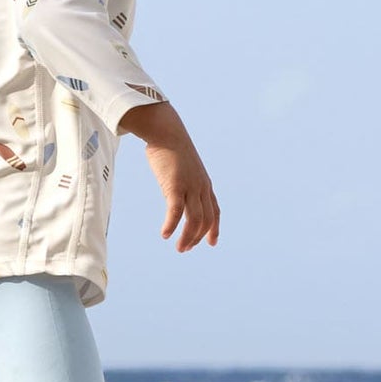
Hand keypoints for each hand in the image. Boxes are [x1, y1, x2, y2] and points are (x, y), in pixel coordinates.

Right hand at [121, 103, 219, 251]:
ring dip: (187, 237)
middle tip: (185, 249)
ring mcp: (190, 187)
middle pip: (206, 220)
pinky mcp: (175, 185)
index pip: (215, 211)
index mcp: (205, 184)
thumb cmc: (171, 149)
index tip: (212, 243)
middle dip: (197, 237)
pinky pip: (175, 211)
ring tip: (179, 248)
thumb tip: (174, 194)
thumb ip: (182, 183)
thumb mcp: (183, 169)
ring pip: (194, 220)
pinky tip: (165, 234)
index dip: (214, 229)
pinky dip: (171, 225)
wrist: (167, 132)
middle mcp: (201, 187)